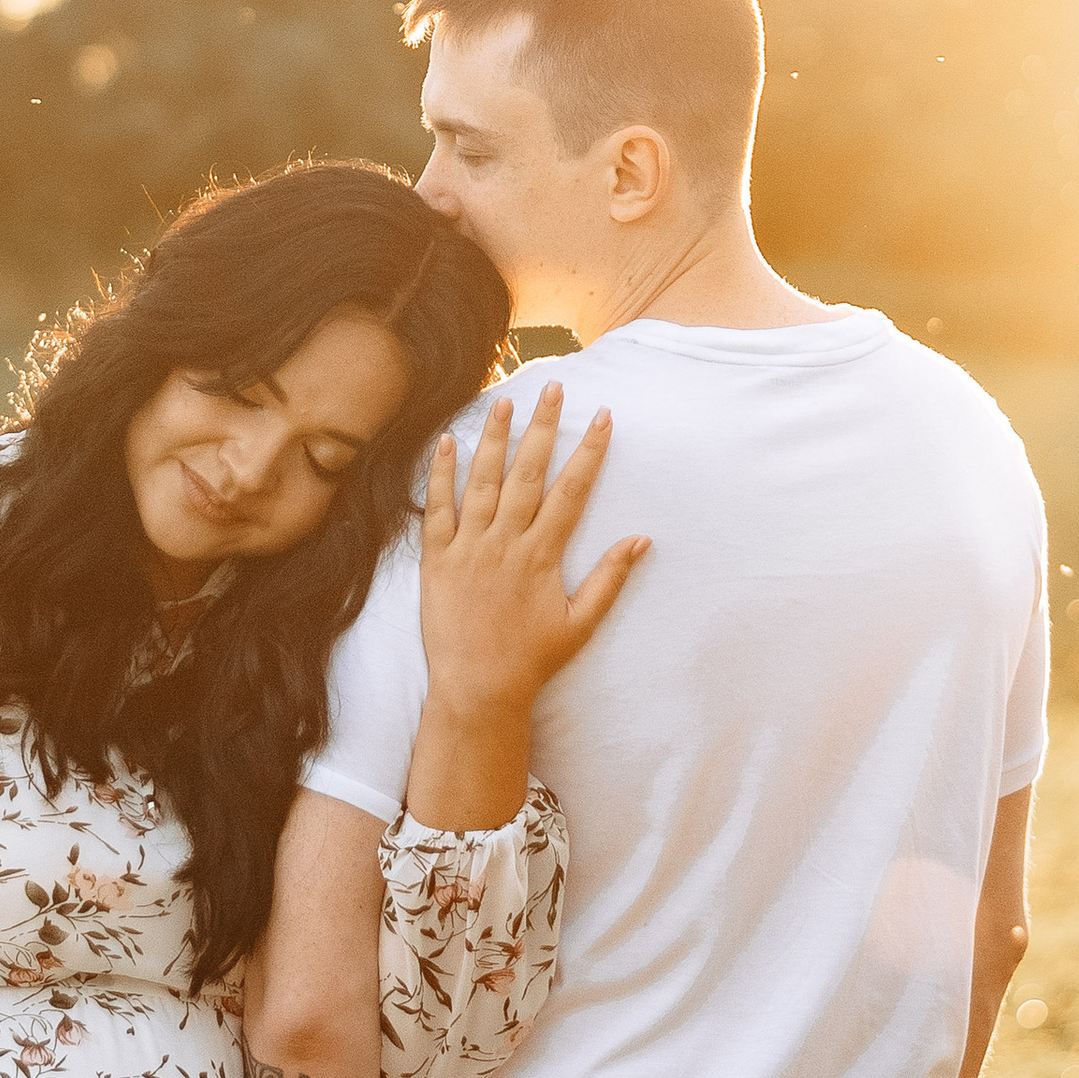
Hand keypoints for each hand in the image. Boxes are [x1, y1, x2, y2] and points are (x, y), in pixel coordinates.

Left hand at [418, 382, 648, 721]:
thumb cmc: (532, 660)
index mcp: (542, 554)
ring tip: (504, 400)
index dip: (589, 451)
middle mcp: (506, 542)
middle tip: (554, 388)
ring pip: (483, 480)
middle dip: (543, 426)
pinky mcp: (436, 559)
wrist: (477, 689)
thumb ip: (611, 578)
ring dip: (494, 438)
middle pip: (528, 471)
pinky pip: (437, 508)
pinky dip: (441, 474)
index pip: (571, 490)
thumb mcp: (581, 622)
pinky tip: (446, 441)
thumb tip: (642, 540)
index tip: (602, 416)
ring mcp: (468, 547)